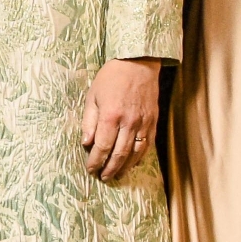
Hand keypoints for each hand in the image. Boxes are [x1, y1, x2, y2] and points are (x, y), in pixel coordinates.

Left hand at [79, 58, 163, 179]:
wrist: (138, 63)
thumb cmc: (111, 78)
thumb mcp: (92, 96)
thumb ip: (89, 121)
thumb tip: (86, 143)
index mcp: (111, 116)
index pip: (102, 146)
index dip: (96, 161)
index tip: (90, 169)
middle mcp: (129, 122)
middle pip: (119, 154)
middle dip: (110, 168)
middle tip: (103, 178)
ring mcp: (143, 123)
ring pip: (135, 153)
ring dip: (125, 167)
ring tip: (117, 175)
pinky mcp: (153, 121)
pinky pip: (147, 145)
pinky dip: (140, 157)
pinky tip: (132, 164)